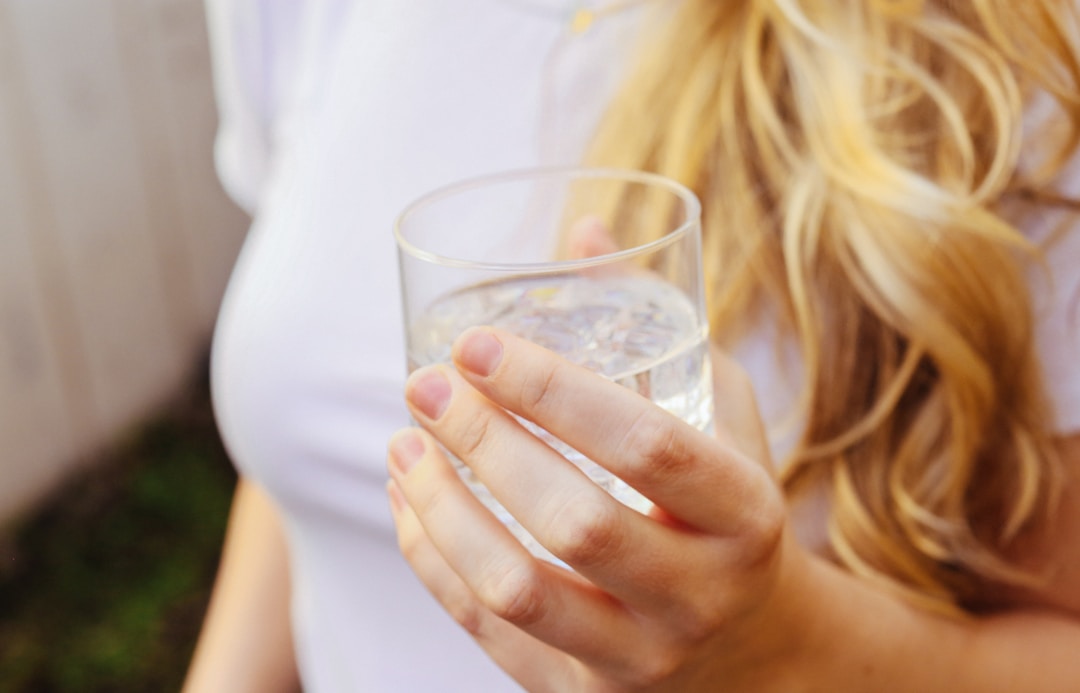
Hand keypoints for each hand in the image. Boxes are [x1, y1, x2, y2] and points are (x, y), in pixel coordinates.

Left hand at [386, 328, 813, 691]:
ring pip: (519, 590)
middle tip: (425, 385)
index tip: (478, 342)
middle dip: (484, 442)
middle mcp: (697, 594)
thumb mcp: (723, 417)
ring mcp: (639, 657)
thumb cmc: (732, 513)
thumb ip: (657, 326)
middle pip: (575, 521)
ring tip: (401, 443)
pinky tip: (406, 503)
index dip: (555, 391)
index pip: (648, 447)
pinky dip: (434, 562)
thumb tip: (583, 229)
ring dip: (442, 510)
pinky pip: (490, 632)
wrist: (759, 654)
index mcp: (745, 516)